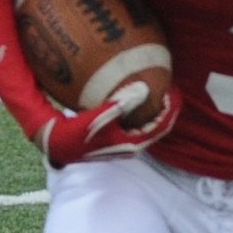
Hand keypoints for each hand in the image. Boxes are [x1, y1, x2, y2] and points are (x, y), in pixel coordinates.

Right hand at [35, 82, 178, 166]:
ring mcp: (125, 143)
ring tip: (159, 91)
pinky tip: (137, 97)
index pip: (161, 126)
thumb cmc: (77, 133)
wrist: (59, 145)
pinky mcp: (117, 138)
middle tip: (170, 88)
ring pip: (149, 126)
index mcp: (132, 143)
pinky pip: (138, 124)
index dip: (170, 108)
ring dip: (155, 110)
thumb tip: (143, 89)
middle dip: (166, 108)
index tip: (173, 90)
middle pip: (158, 126)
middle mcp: (132, 145)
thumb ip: (120, 104)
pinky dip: (142, 112)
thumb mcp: (98, 117)